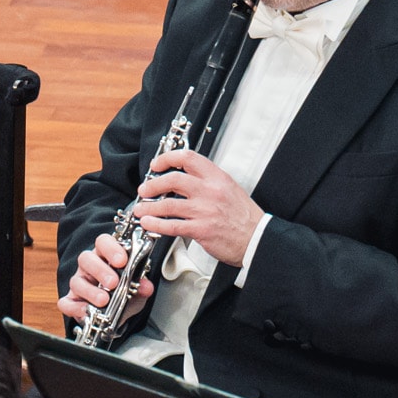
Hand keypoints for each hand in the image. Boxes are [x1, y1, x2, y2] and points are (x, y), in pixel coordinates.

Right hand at [59, 233, 152, 325]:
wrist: (115, 318)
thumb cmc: (124, 295)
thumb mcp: (137, 290)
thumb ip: (141, 286)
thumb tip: (146, 286)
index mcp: (106, 257)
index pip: (103, 242)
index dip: (111, 248)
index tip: (122, 260)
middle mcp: (89, 267)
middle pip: (86, 258)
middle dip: (100, 270)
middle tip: (114, 282)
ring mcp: (79, 284)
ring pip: (76, 281)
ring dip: (90, 291)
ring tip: (104, 300)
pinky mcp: (71, 301)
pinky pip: (67, 303)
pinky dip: (75, 308)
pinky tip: (87, 311)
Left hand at [127, 148, 264, 267]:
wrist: (257, 239)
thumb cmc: (245, 217)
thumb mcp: (229, 189)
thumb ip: (208, 182)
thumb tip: (185, 178)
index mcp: (217, 178)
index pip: (188, 158)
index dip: (167, 159)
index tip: (156, 164)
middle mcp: (210, 191)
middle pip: (173, 179)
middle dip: (153, 184)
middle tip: (144, 189)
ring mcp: (205, 210)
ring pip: (168, 204)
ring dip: (149, 207)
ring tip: (140, 210)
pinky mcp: (201, 229)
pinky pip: (172, 225)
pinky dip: (156, 224)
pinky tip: (148, 224)